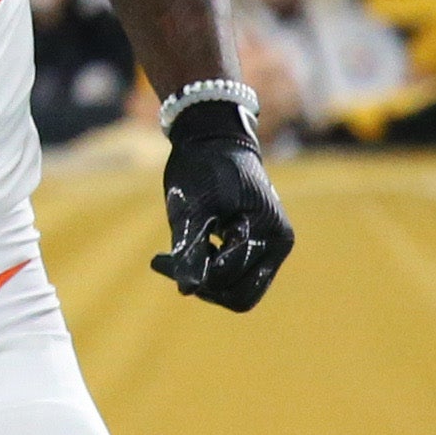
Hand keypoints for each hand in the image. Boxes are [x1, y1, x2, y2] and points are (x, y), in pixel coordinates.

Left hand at [151, 101, 292, 310]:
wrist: (215, 138)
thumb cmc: (201, 168)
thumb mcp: (190, 208)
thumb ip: (190, 249)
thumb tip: (187, 290)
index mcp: (268, 234)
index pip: (230, 283)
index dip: (193, 277)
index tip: (158, 259)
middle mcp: (278, 244)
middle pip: (240, 296)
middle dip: (202, 285)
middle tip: (168, 261)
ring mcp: (271, 244)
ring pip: (238, 288)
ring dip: (205, 277)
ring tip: (177, 252)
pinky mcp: (259, 242)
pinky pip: (237, 272)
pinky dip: (211, 266)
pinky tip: (189, 246)